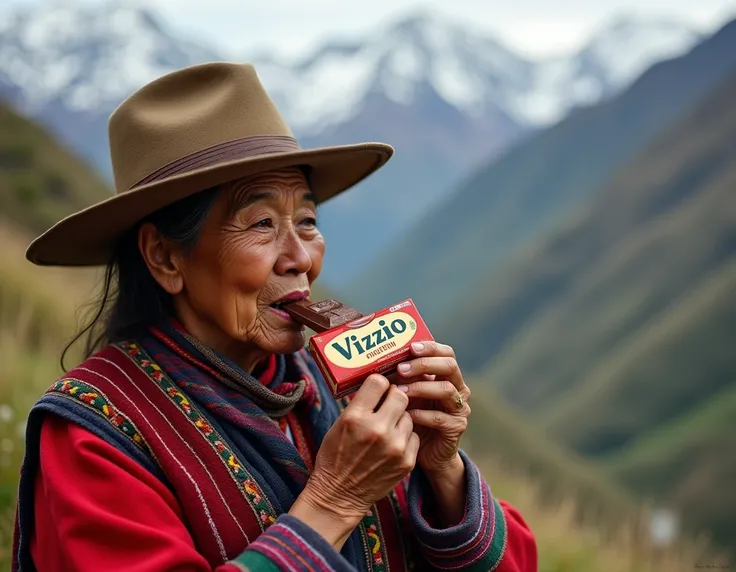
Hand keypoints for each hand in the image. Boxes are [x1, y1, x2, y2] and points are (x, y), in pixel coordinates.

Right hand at [291, 374, 418, 545]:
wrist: (340, 495)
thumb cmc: (335, 456)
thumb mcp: (340, 424)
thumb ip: (360, 404)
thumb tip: (377, 383)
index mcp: (355, 417)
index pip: (378, 382)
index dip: (379, 383)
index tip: (378, 388)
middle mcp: (377, 429)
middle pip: (400, 395)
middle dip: (394, 396)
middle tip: (388, 402)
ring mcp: (395, 447)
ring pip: (409, 415)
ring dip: (400, 417)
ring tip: (388, 426)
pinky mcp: (406, 461)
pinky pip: (413, 435)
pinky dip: (405, 436)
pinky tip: (393, 442)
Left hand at [394, 341, 470, 474]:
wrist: (426, 453)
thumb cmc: (412, 418)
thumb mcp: (407, 395)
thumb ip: (401, 379)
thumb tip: (376, 363)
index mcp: (448, 376)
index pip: (446, 353)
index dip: (430, 348)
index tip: (411, 347)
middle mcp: (458, 388)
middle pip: (449, 367)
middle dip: (424, 364)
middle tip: (401, 368)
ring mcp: (459, 408)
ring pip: (447, 390)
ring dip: (422, 388)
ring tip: (400, 391)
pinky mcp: (456, 428)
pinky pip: (440, 417)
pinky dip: (422, 414)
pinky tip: (406, 414)